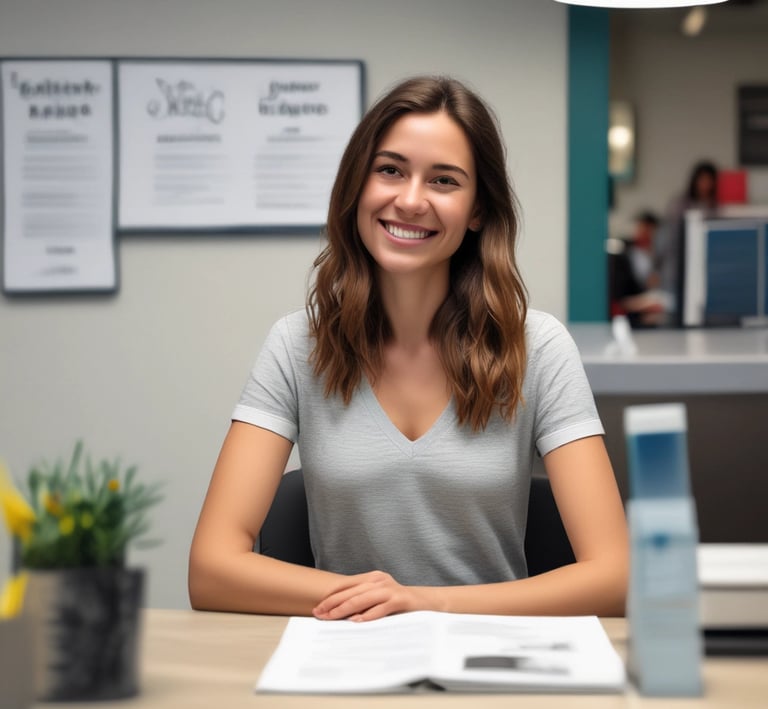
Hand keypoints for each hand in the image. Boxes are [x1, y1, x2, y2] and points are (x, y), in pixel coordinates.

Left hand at [313, 570, 433, 621]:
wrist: (427, 603)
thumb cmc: (399, 604)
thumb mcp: (379, 597)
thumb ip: (363, 600)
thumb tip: (339, 612)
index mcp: (373, 578)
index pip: (347, 585)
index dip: (331, 596)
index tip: (318, 608)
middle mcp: (380, 580)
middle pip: (351, 592)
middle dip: (333, 604)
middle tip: (319, 614)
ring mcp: (390, 589)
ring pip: (362, 598)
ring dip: (344, 609)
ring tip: (331, 617)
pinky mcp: (400, 600)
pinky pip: (380, 608)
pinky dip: (367, 615)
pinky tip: (356, 621)